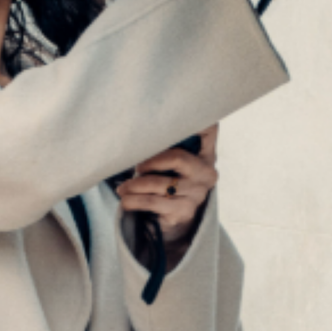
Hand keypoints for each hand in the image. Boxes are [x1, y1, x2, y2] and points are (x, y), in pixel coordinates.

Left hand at [116, 125, 219, 253]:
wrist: (177, 217)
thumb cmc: (171, 180)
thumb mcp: (175, 161)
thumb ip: (167, 145)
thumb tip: (138, 132)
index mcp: (206, 154)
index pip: (209, 130)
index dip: (200, 121)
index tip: (180, 113)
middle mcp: (206, 173)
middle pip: (177, 157)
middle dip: (150, 161)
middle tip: (135, 167)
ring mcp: (196, 194)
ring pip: (159, 184)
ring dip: (135, 185)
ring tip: (122, 188)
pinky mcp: (183, 211)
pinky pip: (153, 202)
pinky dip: (134, 201)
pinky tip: (125, 200)